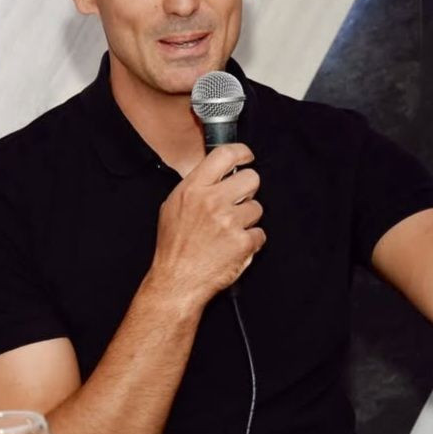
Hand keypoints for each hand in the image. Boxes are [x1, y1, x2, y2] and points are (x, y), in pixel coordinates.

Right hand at [148, 144, 265, 306]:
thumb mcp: (172, 207)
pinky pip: (260, 233)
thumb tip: (214, 173)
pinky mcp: (243, 243)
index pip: (225, 155)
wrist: (177, 280)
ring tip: (230, 230)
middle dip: (248, 189)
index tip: (247, 156)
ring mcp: (229, 222)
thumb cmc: (173, 247)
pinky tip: (233, 246)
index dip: (241, 152)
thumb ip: (194, 187)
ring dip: (248, 219)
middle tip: (238, 201)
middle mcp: (212, 201)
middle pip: (251, 178)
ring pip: (258, 207)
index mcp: (193, 189)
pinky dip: (250, 241)